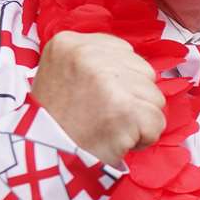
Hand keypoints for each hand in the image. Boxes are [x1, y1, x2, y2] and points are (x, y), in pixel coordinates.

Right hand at [29, 31, 165, 166]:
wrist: (42, 155)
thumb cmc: (57, 119)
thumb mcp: (61, 71)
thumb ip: (96, 59)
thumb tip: (136, 66)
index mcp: (69, 43)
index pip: (125, 51)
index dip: (119, 79)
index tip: (96, 96)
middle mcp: (88, 56)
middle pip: (144, 72)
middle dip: (132, 97)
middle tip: (102, 114)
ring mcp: (108, 82)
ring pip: (154, 96)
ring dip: (138, 117)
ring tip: (108, 126)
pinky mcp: (125, 109)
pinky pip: (157, 121)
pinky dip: (144, 137)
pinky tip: (118, 139)